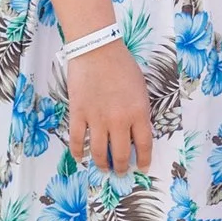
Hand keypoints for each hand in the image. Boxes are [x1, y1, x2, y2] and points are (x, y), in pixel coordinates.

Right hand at [66, 40, 154, 177]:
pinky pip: (77, 140)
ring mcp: (97, 119)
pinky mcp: (79, 114)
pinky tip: (81, 157)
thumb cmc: (122, 65)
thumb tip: (135, 131)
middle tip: (120, 171)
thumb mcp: (141, 88)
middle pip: (120, 154)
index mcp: (138, 113)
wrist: (97, 49)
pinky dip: (79, 152)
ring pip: (98, 152)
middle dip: (121, 166)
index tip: (142, 166)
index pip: (143, 145)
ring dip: (102, 164)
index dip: (143, 159)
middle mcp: (119, 120)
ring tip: (104, 167)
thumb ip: (139, 111)